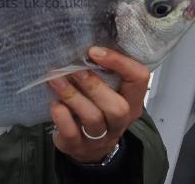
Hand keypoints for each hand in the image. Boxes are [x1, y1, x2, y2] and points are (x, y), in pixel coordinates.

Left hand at [49, 46, 149, 162]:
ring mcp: (100, 137)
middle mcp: (120, 121)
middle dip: (94, 85)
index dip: (120, 63)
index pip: (139, 79)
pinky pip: (72, 133)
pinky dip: (61, 117)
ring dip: (72, 96)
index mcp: (132, 101)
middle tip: (73, 69)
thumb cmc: (97, 109)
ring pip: (92, 118)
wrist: (89, 149)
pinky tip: (54, 104)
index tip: (94, 51)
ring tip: (55, 79)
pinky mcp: (78, 146)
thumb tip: (81, 45)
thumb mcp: (108, 92)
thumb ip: (103, 73)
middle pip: (117, 107)